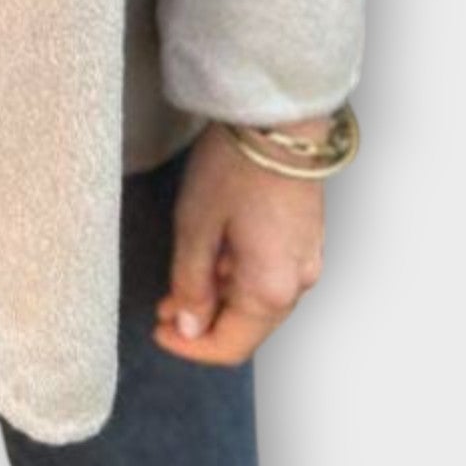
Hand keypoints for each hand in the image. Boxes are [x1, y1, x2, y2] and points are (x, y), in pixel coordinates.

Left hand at [154, 118, 328, 364]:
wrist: (280, 118)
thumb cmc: (236, 167)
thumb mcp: (196, 226)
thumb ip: (191, 284)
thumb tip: (189, 326)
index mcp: (271, 290)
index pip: (230, 346)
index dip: (190, 347)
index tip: (159, 331)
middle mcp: (298, 283)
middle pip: (247, 326)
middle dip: (203, 321)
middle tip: (164, 305)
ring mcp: (306, 259)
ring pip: (258, 299)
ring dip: (219, 297)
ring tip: (182, 275)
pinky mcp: (306, 237)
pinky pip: (271, 273)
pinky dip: (239, 274)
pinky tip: (214, 253)